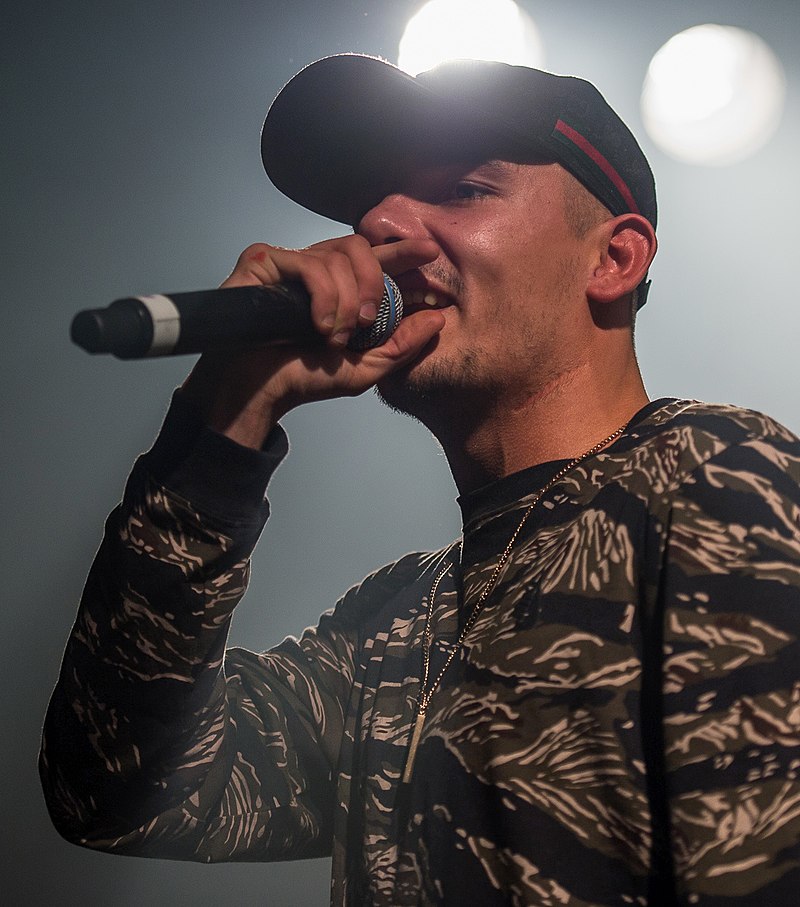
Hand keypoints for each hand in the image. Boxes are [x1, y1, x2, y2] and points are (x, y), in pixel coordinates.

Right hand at [180, 234, 444, 447]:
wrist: (259, 390)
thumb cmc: (303, 378)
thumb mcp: (365, 368)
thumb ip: (402, 345)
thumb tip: (438, 319)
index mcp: (341, 289)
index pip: (376, 260)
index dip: (403, 252)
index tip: (429, 251)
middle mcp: (317, 270)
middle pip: (360, 248)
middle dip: (372, 284)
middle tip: (367, 321)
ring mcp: (290, 264)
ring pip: (336, 256)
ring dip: (344, 302)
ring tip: (332, 336)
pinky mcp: (265, 261)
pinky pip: (308, 263)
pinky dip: (322, 296)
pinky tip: (316, 325)